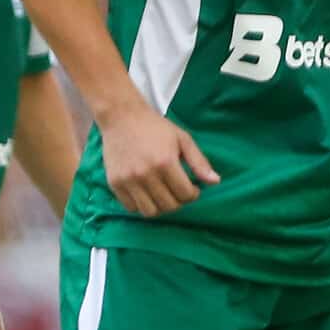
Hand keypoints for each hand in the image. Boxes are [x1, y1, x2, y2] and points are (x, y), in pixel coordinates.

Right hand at [98, 98, 217, 215]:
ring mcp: (129, 180)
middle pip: (169, 206)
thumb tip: (215, 182)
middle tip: (177, 190)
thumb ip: (199, 162)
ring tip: (162, 194)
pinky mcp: (115, 183)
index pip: (185, 195)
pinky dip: (141, 205)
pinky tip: (146, 192)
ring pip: (150, 212)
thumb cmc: (155, 127)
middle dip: (178, 201)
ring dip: (160, 207)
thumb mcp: (182, 139)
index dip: (193, 194)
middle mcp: (146, 174)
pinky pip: (131, 208)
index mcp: (165, 162)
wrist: (121, 117)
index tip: (192, 188)